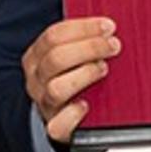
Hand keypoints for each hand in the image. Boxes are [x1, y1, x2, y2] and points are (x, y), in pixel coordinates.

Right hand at [23, 16, 118, 144]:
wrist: (61, 114)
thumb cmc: (72, 76)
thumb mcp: (70, 54)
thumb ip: (83, 39)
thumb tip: (110, 25)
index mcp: (37, 56)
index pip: (54, 35)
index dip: (84, 28)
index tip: (108, 26)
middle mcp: (36, 79)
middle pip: (56, 58)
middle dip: (89, 48)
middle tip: (114, 46)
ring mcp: (44, 102)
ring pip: (56, 88)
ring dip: (84, 75)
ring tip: (103, 69)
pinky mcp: (54, 126)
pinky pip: (57, 125)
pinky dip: (72, 115)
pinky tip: (86, 106)